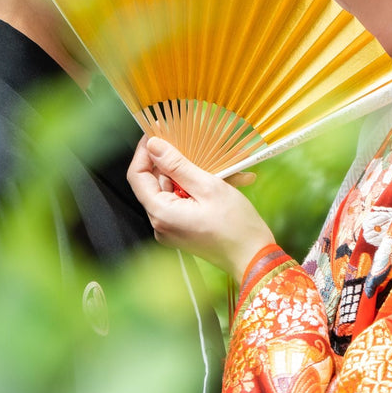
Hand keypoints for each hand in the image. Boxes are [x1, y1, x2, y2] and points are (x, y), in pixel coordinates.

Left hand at [126, 137, 274, 279]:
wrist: (254, 259)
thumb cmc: (236, 226)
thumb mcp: (208, 187)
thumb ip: (177, 165)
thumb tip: (153, 146)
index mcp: (161, 213)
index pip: (137, 176)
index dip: (144, 152)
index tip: (156, 134)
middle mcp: (160, 223)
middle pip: (155, 183)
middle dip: (172, 162)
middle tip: (190, 143)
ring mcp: (171, 229)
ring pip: (171, 191)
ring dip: (190, 174)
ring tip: (217, 166)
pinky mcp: (183, 231)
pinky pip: (182, 202)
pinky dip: (197, 189)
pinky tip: (221, 181)